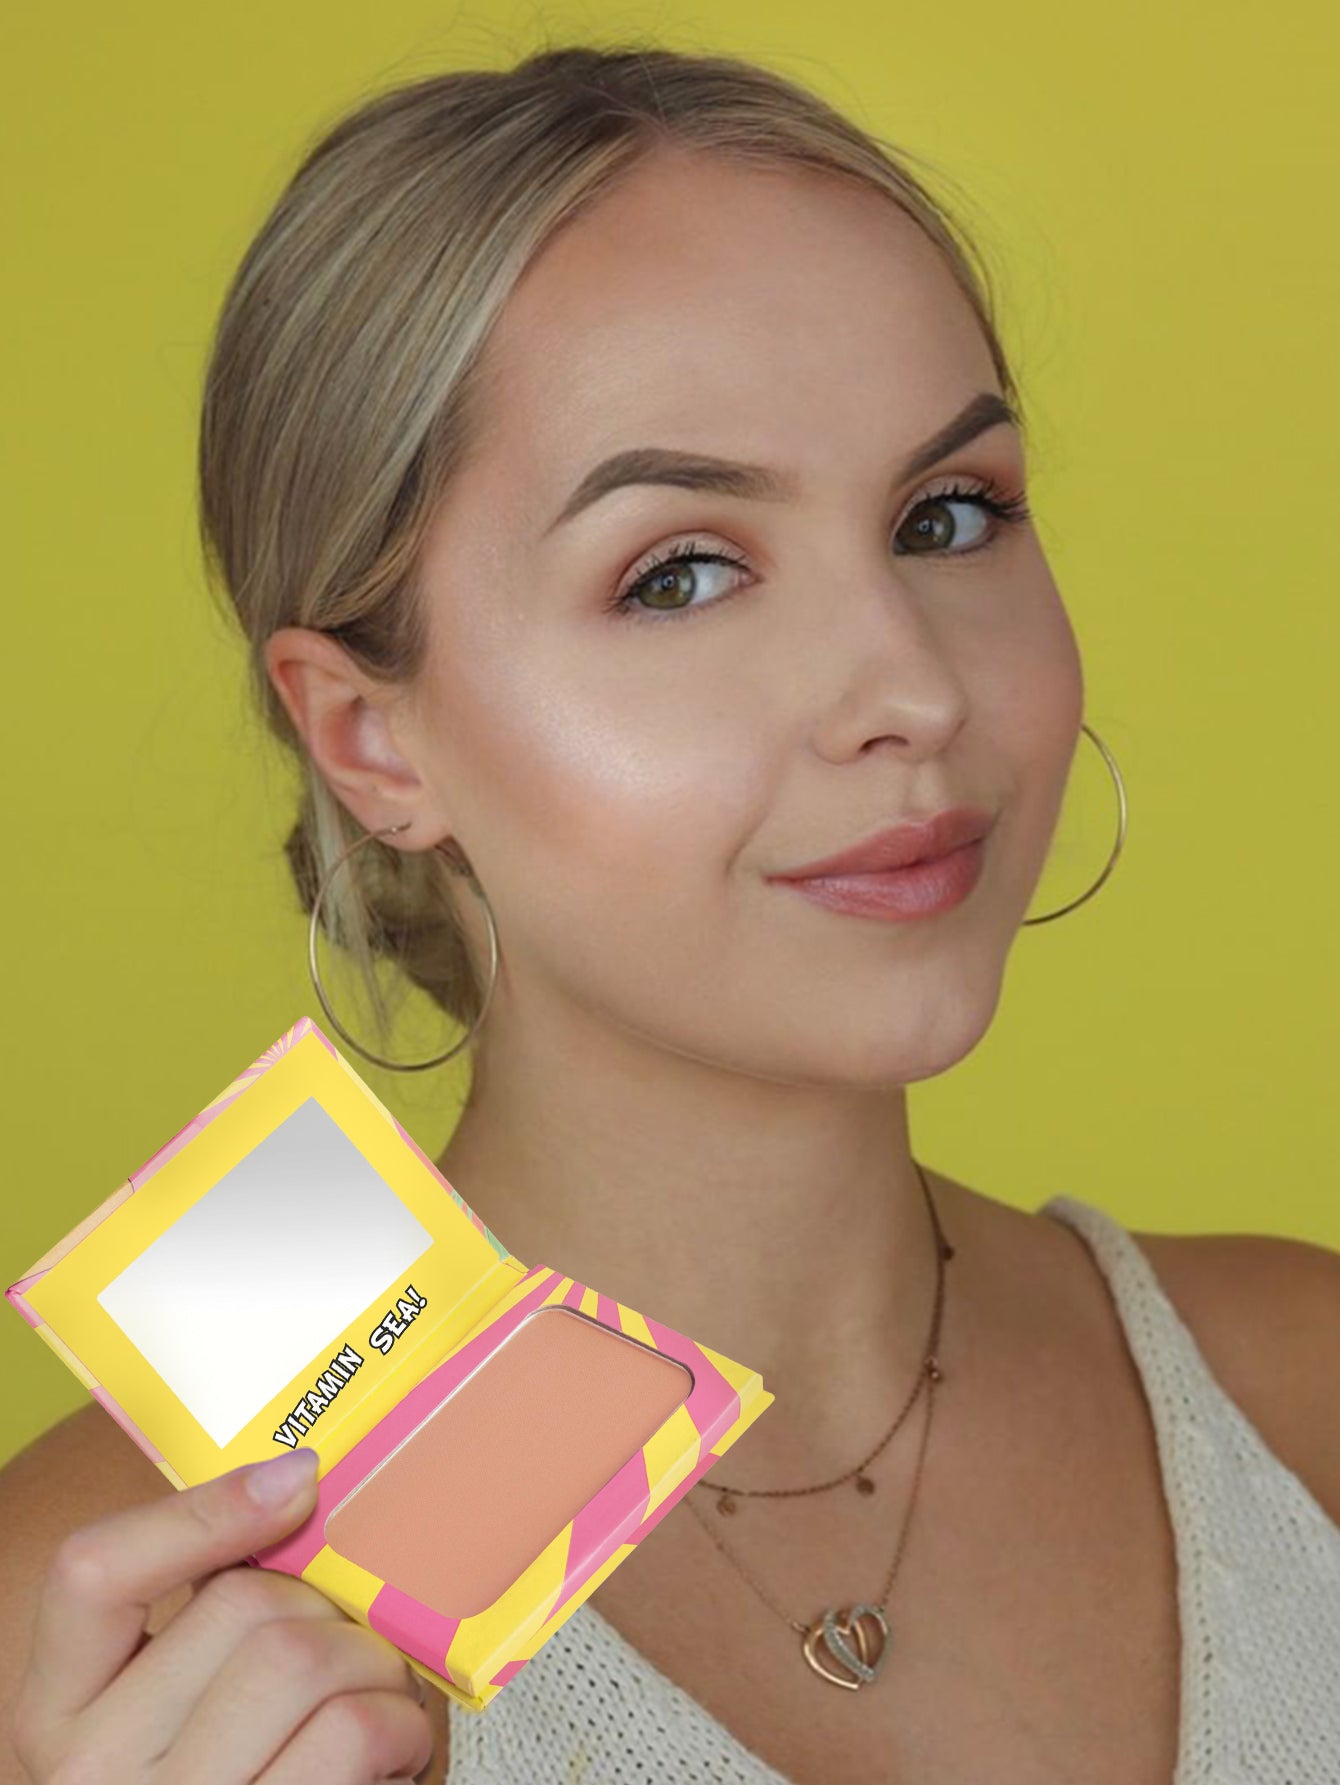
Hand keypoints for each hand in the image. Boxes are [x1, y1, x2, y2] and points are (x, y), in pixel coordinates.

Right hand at [12, 1448, 435, 1784]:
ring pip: (307, 1657)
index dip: (203, 1508)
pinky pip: (353, 1734)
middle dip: (336, 1609)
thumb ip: (207, 1627)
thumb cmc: (236, 1783)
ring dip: (379, 1668)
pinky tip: (394, 1754)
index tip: (299, 1478)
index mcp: (57, 1715)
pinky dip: (401, 1729)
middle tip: (363, 1647)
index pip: (93, 1571)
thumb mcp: (176, 1711)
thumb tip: (295, 1488)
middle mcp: (89, 1775)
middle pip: (246, 1607)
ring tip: (386, 1705)